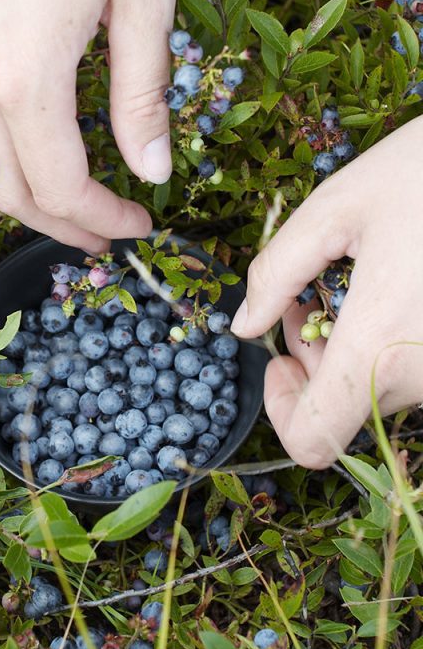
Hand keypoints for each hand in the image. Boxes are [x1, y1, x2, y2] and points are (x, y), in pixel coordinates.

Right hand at [0, 0, 175, 254]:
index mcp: (24, 76)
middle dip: (58, 224)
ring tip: (69, 200)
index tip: (141, 225)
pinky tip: (32, 141)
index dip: (103, 219)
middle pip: (5, 189)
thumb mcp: (144, 0)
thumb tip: (151, 170)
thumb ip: (143, 97)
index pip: (61, 185)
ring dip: (22, 193)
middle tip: (105, 232)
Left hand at [231, 116, 422, 468]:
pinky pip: (416, 367)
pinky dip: (390, 342)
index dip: (282, 409)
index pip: (314, 439)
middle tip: (312, 291)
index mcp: (380, 344)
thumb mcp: (334, 209)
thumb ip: (275, 273)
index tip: (278, 357)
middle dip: (312, 355)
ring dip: (352, 345)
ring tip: (357, 278)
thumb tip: (243, 327)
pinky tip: (393, 287)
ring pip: (382, 387)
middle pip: (345, 406)